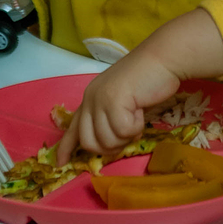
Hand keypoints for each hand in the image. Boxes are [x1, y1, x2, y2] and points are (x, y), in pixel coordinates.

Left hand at [55, 8, 222, 161]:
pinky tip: (140, 111)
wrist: (162, 59)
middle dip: (109, 147)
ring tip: (136, 117)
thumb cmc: (147, 80)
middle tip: (126, 134)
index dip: (66, 148)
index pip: (73, 127)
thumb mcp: (121, 101)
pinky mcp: (113, 102)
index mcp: (90, 98)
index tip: (61, 164)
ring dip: (126, 137)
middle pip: (88, 142)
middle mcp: (90, 99)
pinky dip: (136, 127)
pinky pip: (123, 131)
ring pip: (106, 141)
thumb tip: (108, 145)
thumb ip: (110, 119)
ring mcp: (100, 100)